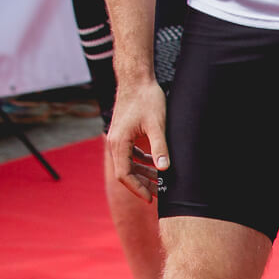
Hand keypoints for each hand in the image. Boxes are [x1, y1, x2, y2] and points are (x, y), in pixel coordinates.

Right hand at [107, 80, 167, 203]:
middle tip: (159, 194)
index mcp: (119, 143)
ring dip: (143, 173)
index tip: (151, 198)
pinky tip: (155, 165)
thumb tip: (163, 169)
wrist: (137, 80)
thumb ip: (160, 147)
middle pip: (125, 172)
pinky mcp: (124, 134)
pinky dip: (142, 162)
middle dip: (142, 184)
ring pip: (128, 164)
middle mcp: (115, 142)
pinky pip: (130, 154)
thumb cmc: (147, 99)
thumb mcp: (157, 125)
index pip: (124, 174)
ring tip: (160, 183)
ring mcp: (118, 138)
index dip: (137, 188)